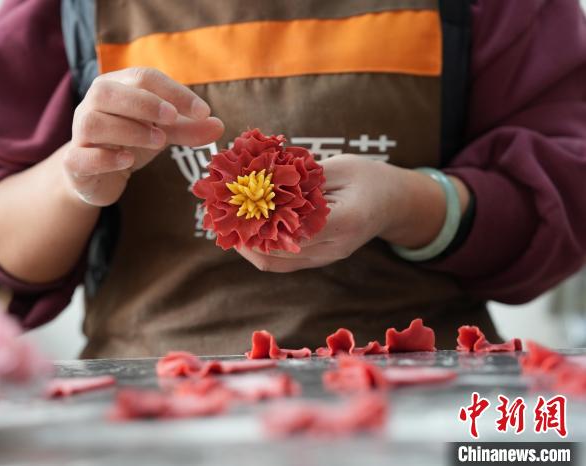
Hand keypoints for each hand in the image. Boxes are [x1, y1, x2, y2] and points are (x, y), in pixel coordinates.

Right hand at [63, 67, 223, 205]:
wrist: (97, 176)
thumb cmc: (129, 142)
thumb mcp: (163, 132)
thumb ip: (188, 128)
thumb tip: (219, 125)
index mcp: (117, 87)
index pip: (144, 78)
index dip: (174, 92)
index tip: (204, 111)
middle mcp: (93, 104)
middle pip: (108, 92)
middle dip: (144, 103)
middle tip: (173, 119)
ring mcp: (79, 133)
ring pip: (93, 122)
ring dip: (128, 130)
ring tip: (158, 142)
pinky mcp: (74, 162)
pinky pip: (81, 156)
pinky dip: (105, 157)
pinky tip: (128, 160)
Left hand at [237, 155, 468, 271]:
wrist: (392, 204)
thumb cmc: (367, 178)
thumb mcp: (340, 166)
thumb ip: (304, 177)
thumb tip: (260, 178)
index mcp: (346, 220)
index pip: (294, 227)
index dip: (261, 218)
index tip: (235, 201)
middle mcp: (334, 248)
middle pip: (279, 251)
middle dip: (244, 234)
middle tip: (219, 213)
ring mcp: (325, 258)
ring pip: (274, 263)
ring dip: (245, 246)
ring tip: (224, 223)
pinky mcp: (316, 260)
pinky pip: (280, 262)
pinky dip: (256, 248)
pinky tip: (240, 230)